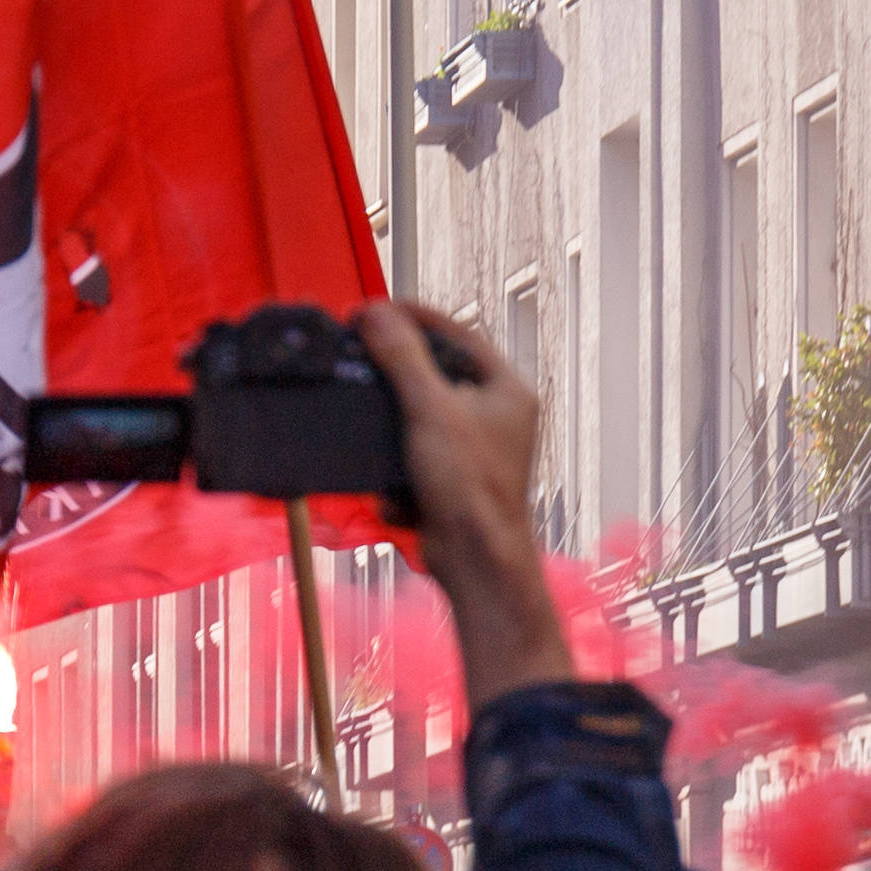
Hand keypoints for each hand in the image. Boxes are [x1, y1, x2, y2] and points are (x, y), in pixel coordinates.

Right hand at [360, 296, 576, 704]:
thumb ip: (402, 358)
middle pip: (439, 369)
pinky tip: (386, 463)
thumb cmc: (472, 489)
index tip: (374, 310)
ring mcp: (477, 446)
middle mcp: (499, 414)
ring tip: (370, 407)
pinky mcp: (453, 474)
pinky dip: (394, 450)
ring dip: (393, 411)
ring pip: (423, 408)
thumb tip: (376, 314)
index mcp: (508, 390)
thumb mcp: (430, 409)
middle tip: (363, 348)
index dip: (414, 317)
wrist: (475, 560)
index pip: (458, 333)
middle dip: (398, 365)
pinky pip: (414, 445)